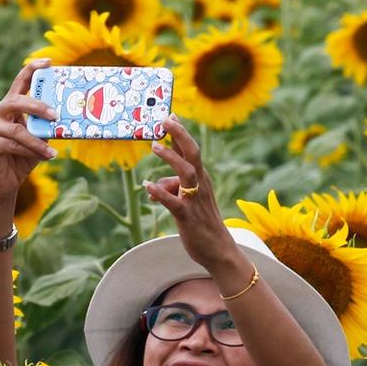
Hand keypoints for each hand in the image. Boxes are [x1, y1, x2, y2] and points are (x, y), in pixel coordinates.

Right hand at [0, 58, 56, 212]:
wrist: (5, 183)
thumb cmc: (23, 157)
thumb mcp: (38, 138)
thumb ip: (45, 126)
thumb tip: (66, 117)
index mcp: (9, 106)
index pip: (19, 82)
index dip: (32, 70)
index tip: (48, 61)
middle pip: (16, 101)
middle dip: (37, 106)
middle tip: (55, 114)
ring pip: (18, 130)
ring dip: (38, 142)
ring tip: (52, 152)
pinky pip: (12, 145)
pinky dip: (30, 151)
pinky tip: (45, 158)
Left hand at [145, 119, 243, 275]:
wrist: (219, 251)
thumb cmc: (202, 224)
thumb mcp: (187, 201)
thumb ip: (171, 188)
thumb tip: (153, 184)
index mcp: (201, 179)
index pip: (191, 151)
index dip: (180, 132)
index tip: (170, 114)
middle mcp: (200, 185)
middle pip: (193, 153)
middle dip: (180, 135)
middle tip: (165, 119)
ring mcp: (195, 200)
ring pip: (186, 173)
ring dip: (171, 158)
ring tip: (155, 145)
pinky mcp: (188, 217)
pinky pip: (174, 202)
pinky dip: (161, 193)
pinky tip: (147, 186)